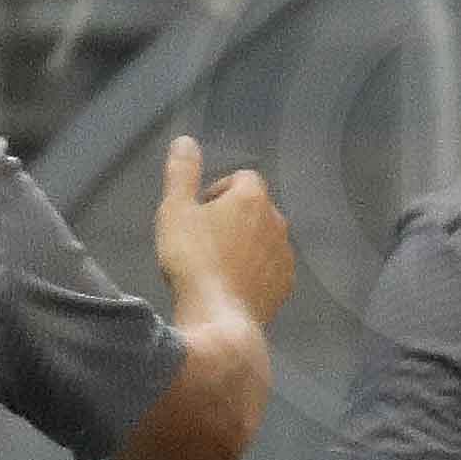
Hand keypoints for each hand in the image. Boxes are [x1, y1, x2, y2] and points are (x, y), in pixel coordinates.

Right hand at [153, 135, 298, 327]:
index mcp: (252, 197)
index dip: (218, 191)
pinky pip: (270, 269)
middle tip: (203, 240)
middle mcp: (277, 221)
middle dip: (233, 218)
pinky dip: (255, 272)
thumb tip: (185, 141)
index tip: (198, 212)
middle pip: (255, 209)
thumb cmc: (193, 260)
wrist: (218, 319)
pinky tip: (232, 287)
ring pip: (265, 240)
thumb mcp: (175, 211)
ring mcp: (285, 255)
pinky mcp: (286, 286)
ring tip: (216, 266)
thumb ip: (181, 173)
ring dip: (246, 245)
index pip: (241, 178)